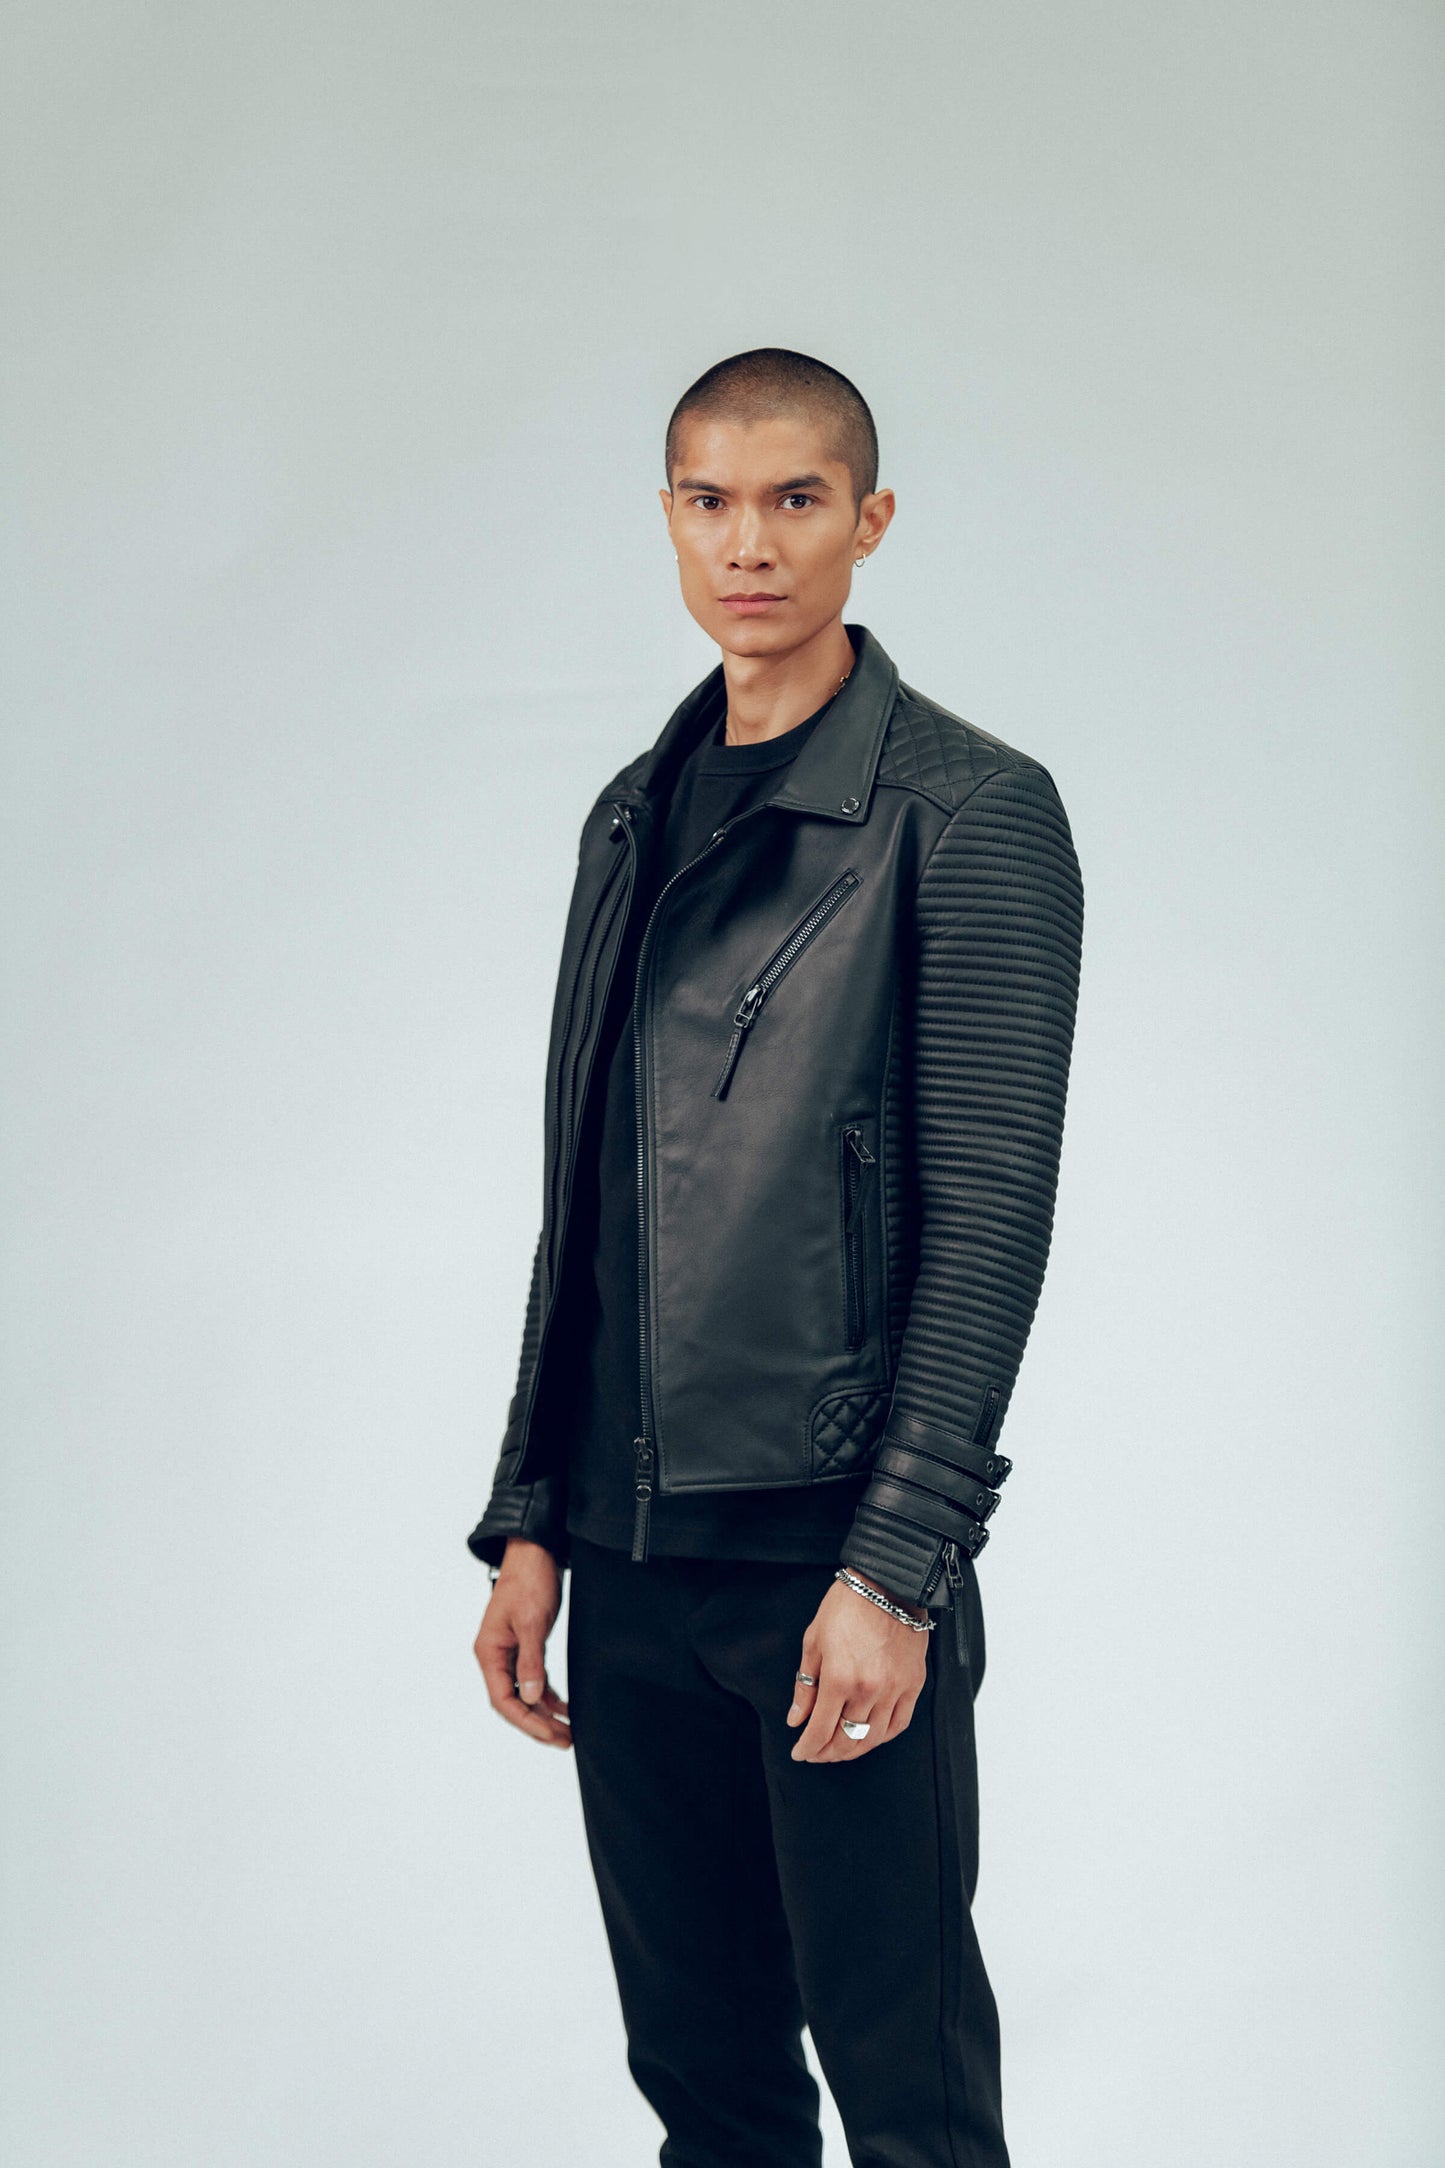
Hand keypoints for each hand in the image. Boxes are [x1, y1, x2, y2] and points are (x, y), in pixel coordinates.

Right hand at [473, 1536, 572, 1748]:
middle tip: (565, 1740)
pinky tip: (564, 1707)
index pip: (503, 1700)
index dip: (526, 1722)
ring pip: (525, 1693)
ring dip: (544, 1713)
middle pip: (513, 1702)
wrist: (535, 1551)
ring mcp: (509, 1651)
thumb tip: (533, 1698)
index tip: (550, 1735)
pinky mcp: (525, 1644)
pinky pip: (534, 1679)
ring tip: (567, 1732)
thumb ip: (531, 1662)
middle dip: (537, 1724)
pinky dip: (548, 1694)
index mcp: (489, 1652)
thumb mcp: (533, 1622)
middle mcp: (496, 1655)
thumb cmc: (530, 1581)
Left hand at [786, 1570, 928, 1762]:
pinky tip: (869, 1736)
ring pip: (872, 1738)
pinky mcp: (913, 1685)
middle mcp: (868, 1690)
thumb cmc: (846, 1607)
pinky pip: (899, 1724)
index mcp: (838, 1679)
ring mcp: (894, 1689)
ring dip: (853, 1750)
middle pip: (846, 1740)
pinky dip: (882, 1737)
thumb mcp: (814, 1641)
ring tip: (839, 1750)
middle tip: (816, 1753)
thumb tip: (796, 1719)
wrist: (887, 1584)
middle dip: (827, 1753)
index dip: (807, 1747)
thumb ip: (805, 1685)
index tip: (800, 1752)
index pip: (820, 1730)